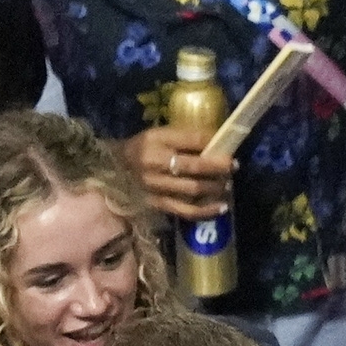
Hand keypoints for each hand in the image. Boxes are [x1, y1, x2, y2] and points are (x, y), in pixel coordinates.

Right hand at [121, 124, 235, 223]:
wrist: (112, 168)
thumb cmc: (143, 148)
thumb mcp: (159, 135)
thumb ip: (185, 138)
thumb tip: (219, 142)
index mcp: (155, 139)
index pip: (191, 139)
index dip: (214, 144)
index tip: (229, 149)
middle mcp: (154, 162)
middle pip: (194, 166)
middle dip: (219, 167)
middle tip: (233, 167)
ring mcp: (155, 186)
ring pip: (193, 189)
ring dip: (216, 188)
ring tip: (227, 185)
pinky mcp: (157, 204)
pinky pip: (187, 211)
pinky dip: (207, 210)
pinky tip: (222, 207)